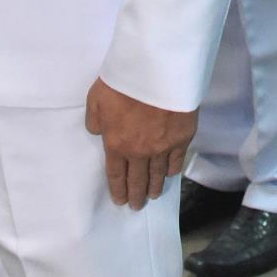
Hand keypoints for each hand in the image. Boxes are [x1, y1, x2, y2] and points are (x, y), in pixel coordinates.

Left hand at [84, 78, 196, 208]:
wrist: (158, 70)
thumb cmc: (124, 82)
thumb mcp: (96, 98)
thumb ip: (94, 120)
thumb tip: (98, 132)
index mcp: (116, 144)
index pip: (117, 174)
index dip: (118, 190)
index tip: (120, 201)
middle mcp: (139, 152)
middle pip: (138, 179)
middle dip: (136, 195)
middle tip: (137, 206)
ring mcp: (163, 146)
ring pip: (158, 174)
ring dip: (154, 187)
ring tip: (153, 196)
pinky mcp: (182, 137)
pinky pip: (176, 160)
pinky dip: (172, 170)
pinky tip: (170, 174)